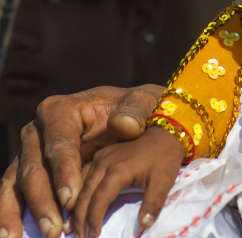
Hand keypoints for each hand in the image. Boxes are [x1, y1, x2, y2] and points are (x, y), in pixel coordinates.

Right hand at [0, 84, 163, 237]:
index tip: (71, 199)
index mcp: (63, 109)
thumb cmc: (136, 111)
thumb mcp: (143, 102)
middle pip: (34, 165)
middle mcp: (40, 129)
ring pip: (18, 182)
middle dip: (42, 199)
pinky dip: (11, 214)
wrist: (134, 120)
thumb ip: (136, 108)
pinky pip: (15, 192)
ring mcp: (31, 151)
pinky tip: (13, 236)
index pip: (59, 142)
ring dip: (24, 212)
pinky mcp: (31, 171)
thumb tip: (124, 124)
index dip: (62, 170)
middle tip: (56, 230)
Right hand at [72, 126, 184, 237]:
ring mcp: (101, 156)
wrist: (166, 132)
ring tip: (72, 228)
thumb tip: (144, 226)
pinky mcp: (101, 155)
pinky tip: (74, 205)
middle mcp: (104, 161)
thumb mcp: (164, 181)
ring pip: (81, 184)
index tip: (93, 237)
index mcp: (118, 169)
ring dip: (75, 206)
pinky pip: (83, 174)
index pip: (99, 199)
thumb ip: (154, 203)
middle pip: (85, 193)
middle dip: (79, 218)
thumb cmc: (164, 158)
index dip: (93, 219)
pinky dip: (77, 191)